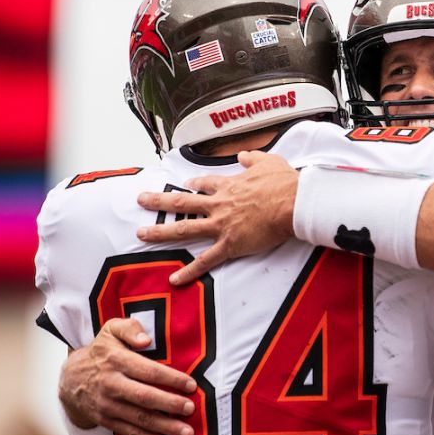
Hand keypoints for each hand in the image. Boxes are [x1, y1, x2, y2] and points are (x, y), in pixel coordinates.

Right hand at [59, 317, 197, 434]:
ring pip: (139, 418)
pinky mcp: (106, 421)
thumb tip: (146, 340)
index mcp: (116, 361)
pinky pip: (130, 432)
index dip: (170, 379)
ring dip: (164, 427)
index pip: (148, 371)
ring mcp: (108, 405)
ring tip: (187, 433)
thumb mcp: (111, 330)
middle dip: (169, 404)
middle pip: (144, 397)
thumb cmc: (102, 352)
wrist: (70, 379)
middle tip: (191, 409)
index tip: (191, 385)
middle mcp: (111, 384)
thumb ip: (130, 329)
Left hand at [136, 150, 297, 283]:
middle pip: (182, 202)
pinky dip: (189, 271)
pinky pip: (205, 260)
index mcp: (228, 186)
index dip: (193, 185)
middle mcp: (218, 204)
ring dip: (161, 232)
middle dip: (159, 202)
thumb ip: (253, 158)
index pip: (203, 184)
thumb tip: (244, 155)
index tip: (186, 185)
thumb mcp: (269, 161)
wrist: (293, 203)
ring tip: (141, 235)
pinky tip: (174, 279)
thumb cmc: (284, 183)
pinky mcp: (230, 244)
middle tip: (141, 200)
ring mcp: (221, 225)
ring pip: (184, 228)